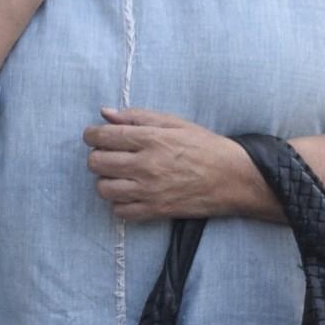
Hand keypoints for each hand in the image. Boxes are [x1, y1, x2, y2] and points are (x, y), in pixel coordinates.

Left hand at [84, 109, 257, 222]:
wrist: (233, 178)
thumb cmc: (205, 147)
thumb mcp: (174, 123)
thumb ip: (138, 117)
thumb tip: (105, 113)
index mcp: (151, 139)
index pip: (103, 136)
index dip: (91, 135)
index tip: (94, 136)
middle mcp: (146, 166)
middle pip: (97, 163)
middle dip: (97, 157)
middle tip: (109, 155)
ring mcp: (149, 191)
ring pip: (103, 189)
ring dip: (106, 180)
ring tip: (119, 175)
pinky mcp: (155, 211)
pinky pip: (120, 211)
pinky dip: (119, 203)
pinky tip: (130, 193)